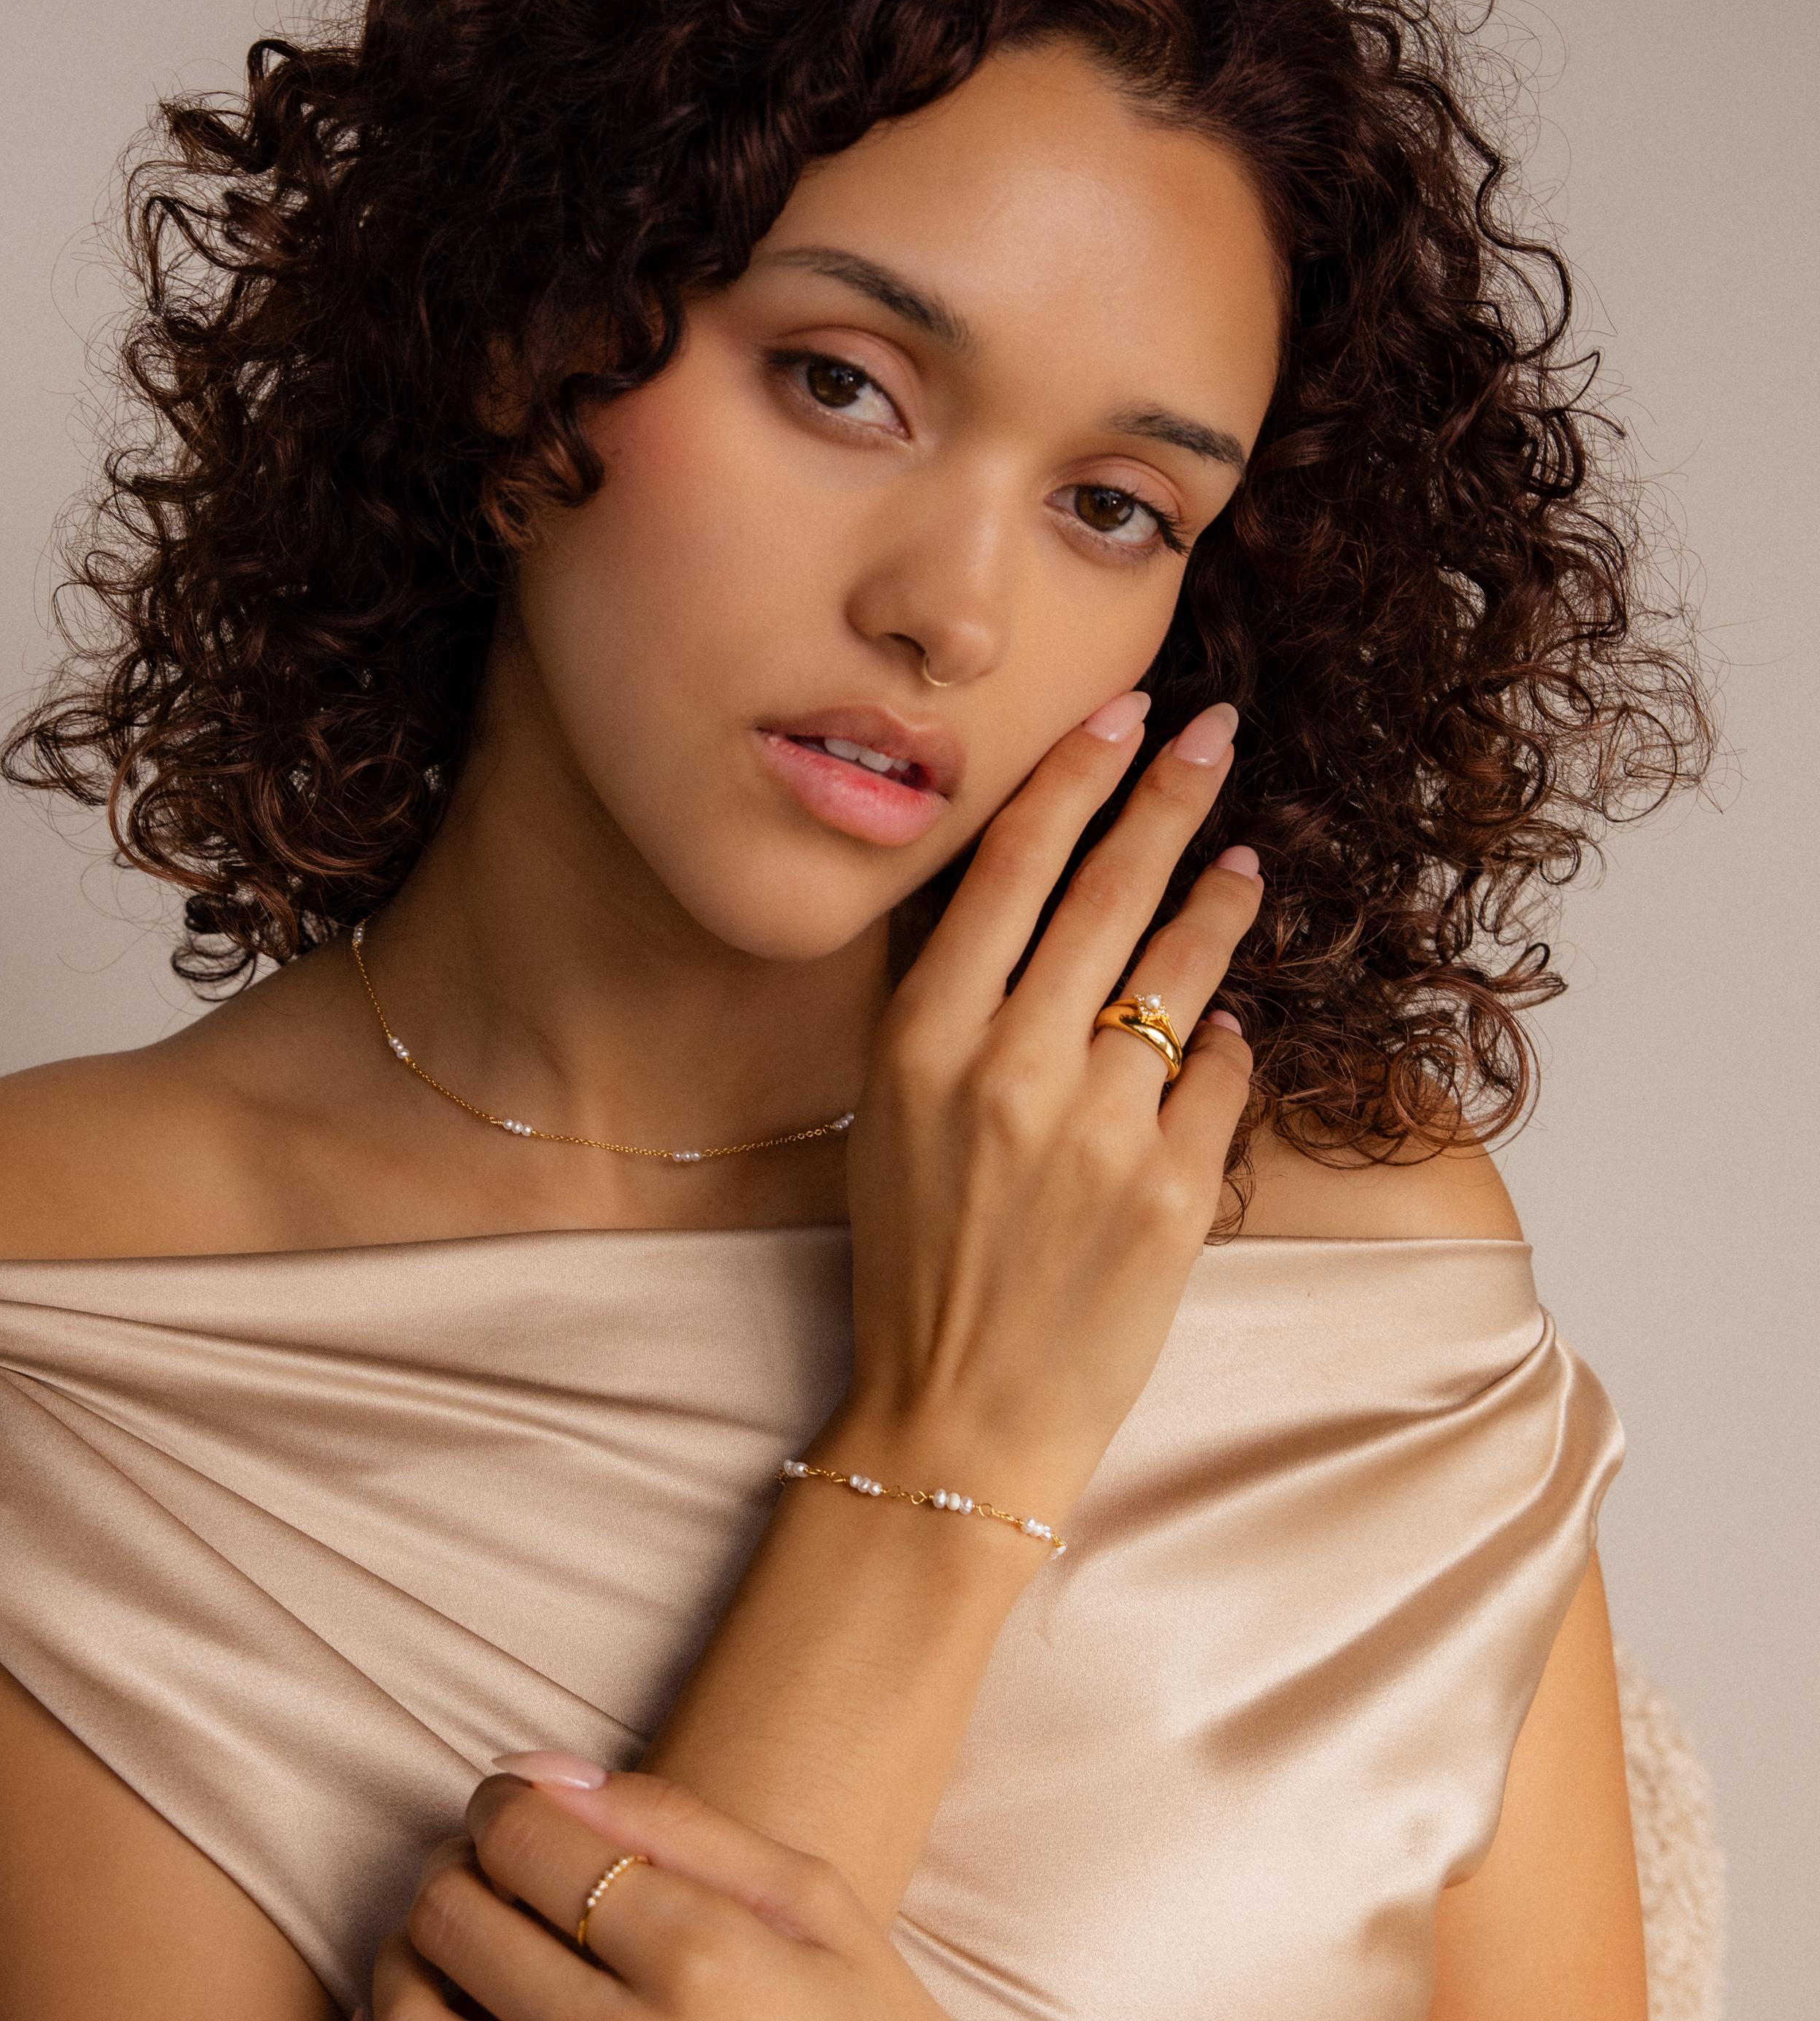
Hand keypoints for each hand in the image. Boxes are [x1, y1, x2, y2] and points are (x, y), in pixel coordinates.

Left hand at [371, 1760, 948, 2019]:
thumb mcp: (814, 1909)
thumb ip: (680, 1823)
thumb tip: (543, 1768)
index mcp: (698, 1960)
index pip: (522, 1835)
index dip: (503, 1801)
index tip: (522, 1806)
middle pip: (453, 1911)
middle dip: (464, 1864)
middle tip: (507, 1867)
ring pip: (406, 2003)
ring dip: (422, 1949)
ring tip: (482, 1938)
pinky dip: (425, 2019)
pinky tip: (479, 2008)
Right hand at [827, 692, 1261, 1520]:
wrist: (955, 1414)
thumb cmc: (911, 1262)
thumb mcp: (884, 1114)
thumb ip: (944, 1008)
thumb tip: (1027, 911)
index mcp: (922, 1039)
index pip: (1011, 867)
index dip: (1075, 775)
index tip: (1122, 711)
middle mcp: (1010, 1066)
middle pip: (1108, 891)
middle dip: (1169, 794)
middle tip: (1215, 732)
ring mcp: (1098, 1128)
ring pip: (1183, 974)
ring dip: (1218, 900)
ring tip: (1242, 857)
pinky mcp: (1171, 1191)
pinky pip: (1219, 1079)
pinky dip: (1225, 1045)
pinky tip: (1223, 1029)